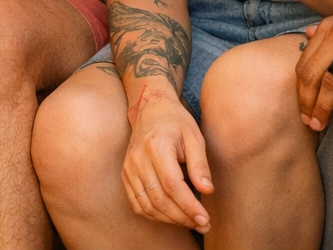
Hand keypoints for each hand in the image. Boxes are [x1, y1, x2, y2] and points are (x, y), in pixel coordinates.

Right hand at [123, 88, 212, 232]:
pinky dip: (154, 214)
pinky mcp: (126, 174)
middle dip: (182, 217)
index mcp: (157, 146)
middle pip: (159, 199)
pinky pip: (137, 203)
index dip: (188, 205)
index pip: (172, 185)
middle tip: (202, 224)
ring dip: (170, 220)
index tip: (204, 218)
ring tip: (190, 222)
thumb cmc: (176, 122)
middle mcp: (139, 159)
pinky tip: (170, 216)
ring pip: (147, 205)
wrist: (151, 109)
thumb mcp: (194, 136)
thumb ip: (199, 164)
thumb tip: (206, 190)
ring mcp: (129, 167)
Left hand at [295, 0, 332, 130]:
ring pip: (331, 83)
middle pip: (312, 75)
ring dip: (322, 108)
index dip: (300, 90)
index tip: (302, 108)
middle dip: (307, 103)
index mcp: (328, 28)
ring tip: (319, 125)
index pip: (303, 64)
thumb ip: (326, 30)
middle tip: (307, 123)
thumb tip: (305, 34)